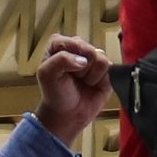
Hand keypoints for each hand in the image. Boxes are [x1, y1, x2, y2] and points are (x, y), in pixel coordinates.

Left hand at [32, 30, 107, 149]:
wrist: (67, 115)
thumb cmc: (55, 93)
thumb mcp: (46, 74)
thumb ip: (60, 60)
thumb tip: (83, 60)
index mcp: (60, 44)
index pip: (71, 41)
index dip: (70, 57)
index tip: (64, 71)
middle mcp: (77, 49)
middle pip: (88, 49)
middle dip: (81, 68)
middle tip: (73, 78)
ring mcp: (92, 58)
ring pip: (100, 57)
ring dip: (90, 74)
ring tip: (82, 82)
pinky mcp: (105, 69)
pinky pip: (110, 67)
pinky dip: (100, 79)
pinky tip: (91, 84)